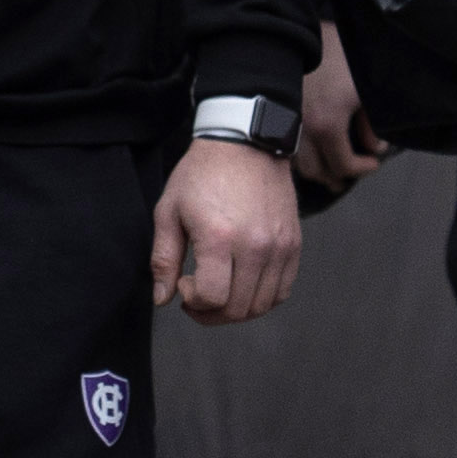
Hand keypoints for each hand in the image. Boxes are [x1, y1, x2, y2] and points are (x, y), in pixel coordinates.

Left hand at [153, 137, 302, 322]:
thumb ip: (163, 259)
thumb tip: (163, 299)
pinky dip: (262, 299)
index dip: (193, 302)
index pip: (212, 298)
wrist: (245, 143)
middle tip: (197, 297)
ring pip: (261, 306)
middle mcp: (255, 245)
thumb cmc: (202, 174)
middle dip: (210, 313)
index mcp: (219, 237)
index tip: (184, 283)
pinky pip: (282, 291)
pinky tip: (243, 285)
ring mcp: (279, 246)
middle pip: (237, 308)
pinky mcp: (293, 244)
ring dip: (236, 310)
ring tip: (220, 292)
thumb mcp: (169, 211)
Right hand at [296, 26, 388, 189]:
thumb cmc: (333, 52)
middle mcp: (300, 130)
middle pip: (318, 172)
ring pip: (296, 163)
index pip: (345, 166)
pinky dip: (297, 154)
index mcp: (327, 125)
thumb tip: (374, 147)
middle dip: (337, 176)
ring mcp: (283, 122)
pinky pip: (282, 145)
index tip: (373, 162)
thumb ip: (371, 123)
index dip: (363, 169)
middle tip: (350, 171)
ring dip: (315, 168)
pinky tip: (308, 148)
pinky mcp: (273, 112)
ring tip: (329, 166)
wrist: (291, 26)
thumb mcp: (364, 87)